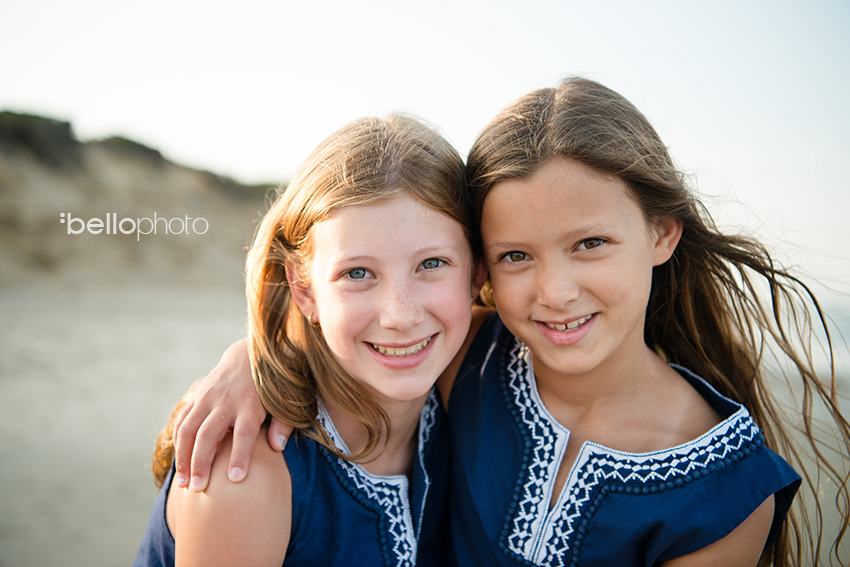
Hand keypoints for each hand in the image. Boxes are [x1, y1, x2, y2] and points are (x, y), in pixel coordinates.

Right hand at [172, 339, 292, 491]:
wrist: (249, 355)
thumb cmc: (270, 387)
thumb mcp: (284, 402)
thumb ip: (283, 424)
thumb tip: (277, 447)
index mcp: (251, 404)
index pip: (244, 432)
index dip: (240, 455)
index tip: (235, 479)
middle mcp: (227, 400)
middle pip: (209, 434)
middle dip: (202, 462)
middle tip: (199, 488)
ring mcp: (208, 397)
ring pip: (188, 429)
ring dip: (183, 457)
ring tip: (183, 484)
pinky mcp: (197, 396)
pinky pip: (182, 422)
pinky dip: (178, 443)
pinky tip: (179, 464)